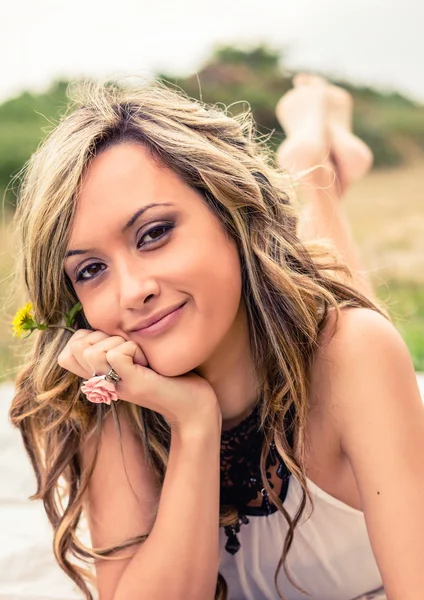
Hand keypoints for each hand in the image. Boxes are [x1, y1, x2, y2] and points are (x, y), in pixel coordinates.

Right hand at [58, 329, 220, 430]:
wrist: (193, 407)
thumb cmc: (167, 377)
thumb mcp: (133, 360)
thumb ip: (115, 347)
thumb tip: (101, 326)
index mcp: (99, 377)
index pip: (66, 353)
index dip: (86, 340)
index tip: (116, 347)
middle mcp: (102, 383)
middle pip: (76, 347)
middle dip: (104, 338)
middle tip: (130, 351)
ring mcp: (116, 385)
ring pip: (93, 350)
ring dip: (120, 343)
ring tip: (140, 358)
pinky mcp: (133, 383)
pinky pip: (115, 353)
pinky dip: (133, 348)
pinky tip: (146, 362)